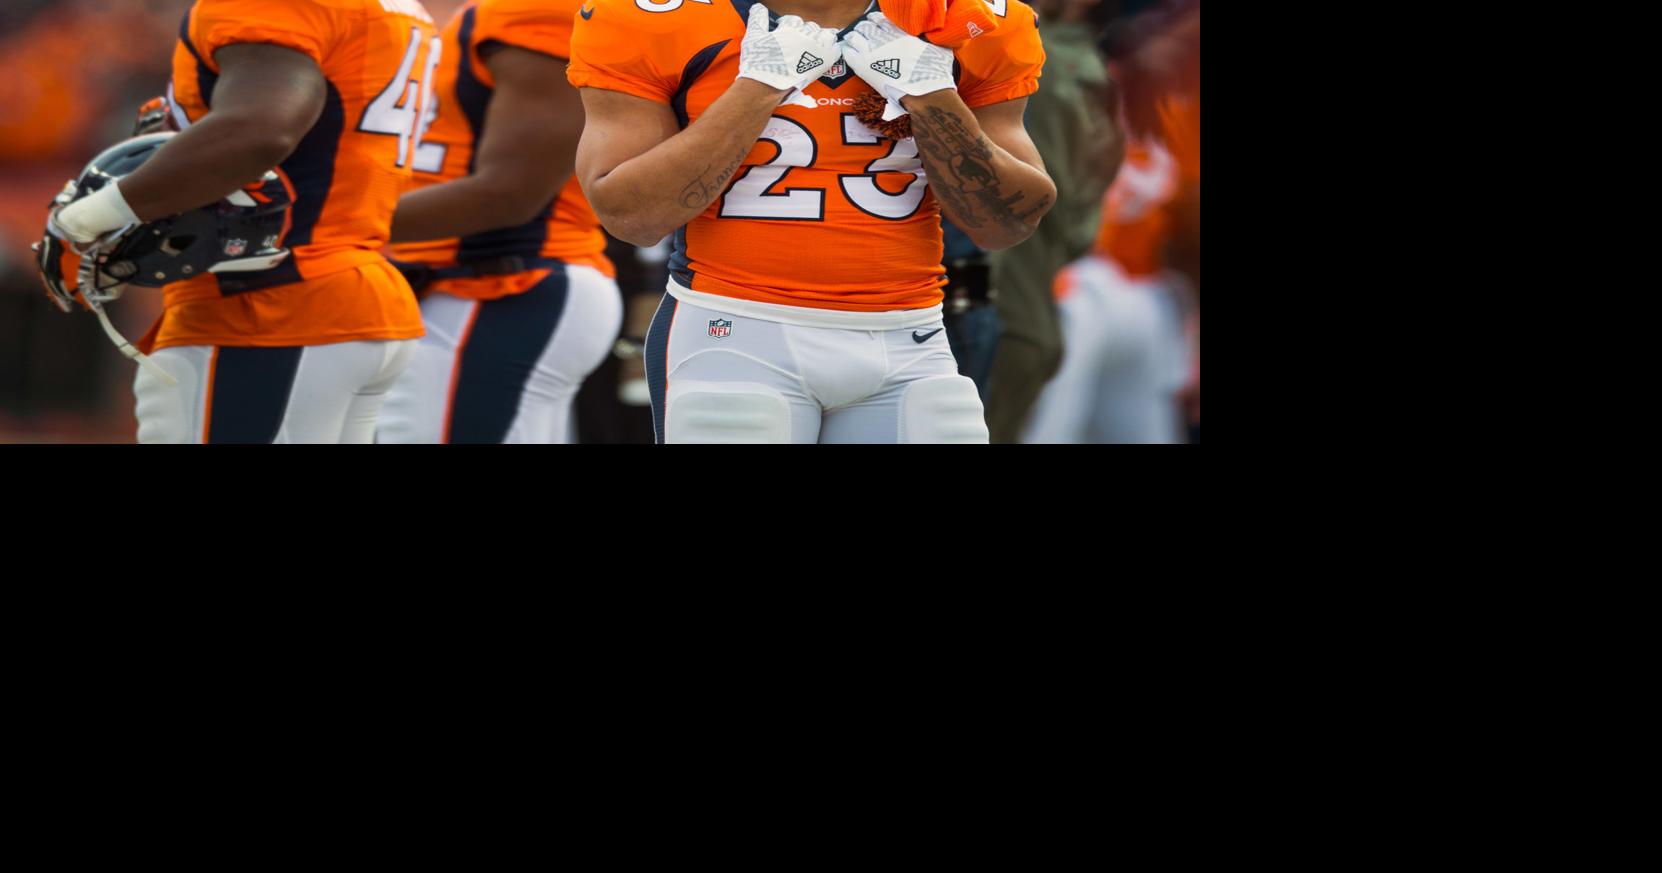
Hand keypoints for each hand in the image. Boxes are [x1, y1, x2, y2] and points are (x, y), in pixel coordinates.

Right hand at [736, 3, 840, 94]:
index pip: (794, 20)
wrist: (766, 86)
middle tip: (796, 44)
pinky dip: (831, 49)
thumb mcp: (754, 35)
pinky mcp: (824, 62)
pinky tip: (824, 53)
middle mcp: (806, 36)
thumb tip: (758, 7)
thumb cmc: (758, 62)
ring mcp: (817, 49)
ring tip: (811, 47)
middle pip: (810, 27)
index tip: (783, 34)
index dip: (788, 26)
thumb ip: (758, 18)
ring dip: (819, 39)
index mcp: (791, 28)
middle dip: (803, 33)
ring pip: (825, 35)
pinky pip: (835, 49)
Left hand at [841, 12, 956, 105]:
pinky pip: (848, 53)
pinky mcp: (863, 66)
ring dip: (853, 37)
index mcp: (898, 32)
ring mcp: (871, 51)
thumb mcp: (937, 48)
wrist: (924, 91)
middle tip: (862, 33)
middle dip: (863, 28)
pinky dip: (846, 50)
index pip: (879, 19)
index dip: (874, 20)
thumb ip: (930, 40)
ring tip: (852, 40)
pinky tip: (847, 51)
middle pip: (864, 26)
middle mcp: (883, 38)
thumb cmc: (934, 72)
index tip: (873, 23)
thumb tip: (936, 37)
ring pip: (854, 36)